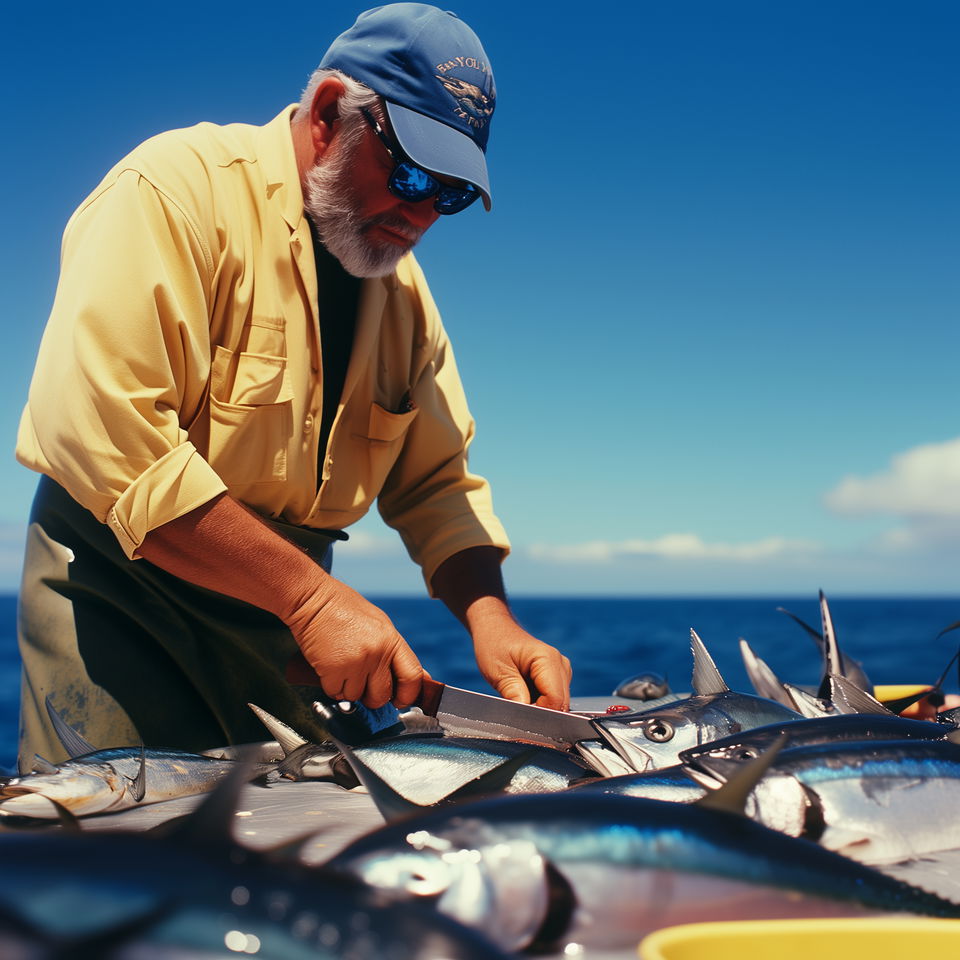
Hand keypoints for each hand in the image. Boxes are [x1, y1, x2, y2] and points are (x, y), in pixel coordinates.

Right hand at [283, 576, 422, 709]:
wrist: (313, 599)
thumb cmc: (344, 609)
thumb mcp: (378, 624)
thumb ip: (394, 651)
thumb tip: (415, 676)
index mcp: (391, 639)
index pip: (412, 676)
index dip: (408, 694)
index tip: (400, 700)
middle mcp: (377, 652)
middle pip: (383, 695)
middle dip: (372, 697)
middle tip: (363, 685)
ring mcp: (355, 662)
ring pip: (356, 697)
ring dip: (348, 689)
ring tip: (343, 667)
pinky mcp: (333, 670)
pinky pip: (336, 693)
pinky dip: (332, 686)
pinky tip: (330, 668)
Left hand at [473, 621, 571, 710]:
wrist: (495, 630)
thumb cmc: (494, 644)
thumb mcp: (498, 671)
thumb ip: (513, 695)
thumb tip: (523, 720)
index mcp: (548, 659)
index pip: (555, 700)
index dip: (539, 713)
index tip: (518, 716)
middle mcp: (560, 665)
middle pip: (560, 704)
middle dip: (540, 713)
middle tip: (515, 709)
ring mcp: (561, 671)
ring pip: (558, 704)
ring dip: (539, 708)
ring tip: (518, 697)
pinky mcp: (557, 678)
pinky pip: (553, 699)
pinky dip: (539, 703)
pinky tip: (524, 695)